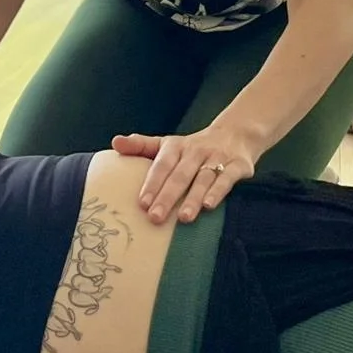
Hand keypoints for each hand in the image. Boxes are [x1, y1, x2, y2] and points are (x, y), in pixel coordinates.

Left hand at [111, 123, 257, 224]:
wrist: (235, 134)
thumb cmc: (192, 148)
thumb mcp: (167, 145)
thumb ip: (140, 146)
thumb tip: (115, 143)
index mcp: (176, 147)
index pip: (162, 165)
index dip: (152, 183)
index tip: (142, 203)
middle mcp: (195, 151)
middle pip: (180, 175)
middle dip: (168, 196)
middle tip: (155, 217)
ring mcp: (217, 158)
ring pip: (203, 179)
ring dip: (193, 198)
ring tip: (183, 218)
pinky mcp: (237, 166)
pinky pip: (226, 179)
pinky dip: (218, 191)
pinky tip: (210, 206)